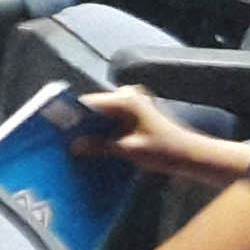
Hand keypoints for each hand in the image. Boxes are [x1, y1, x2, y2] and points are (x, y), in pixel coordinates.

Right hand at [78, 86, 233, 183]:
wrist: (192, 156)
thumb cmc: (164, 150)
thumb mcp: (128, 149)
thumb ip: (99, 146)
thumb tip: (73, 146)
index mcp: (126, 99)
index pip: (90, 102)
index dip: (73, 115)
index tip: (58, 128)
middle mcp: (128, 94)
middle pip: (96, 106)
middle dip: (82, 122)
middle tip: (65, 138)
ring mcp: (133, 101)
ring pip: (103, 113)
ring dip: (93, 127)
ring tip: (78, 142)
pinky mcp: (136, 110)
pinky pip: (112, 117)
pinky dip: (104, 128)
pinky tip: (97, 142)